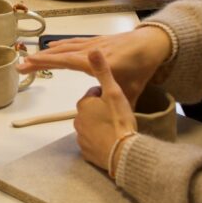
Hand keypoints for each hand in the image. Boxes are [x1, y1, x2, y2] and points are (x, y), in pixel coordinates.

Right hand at [18, 26, 171, 99]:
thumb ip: (115, 103)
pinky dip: (62, 45)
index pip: (64, 62)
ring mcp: (93, 44)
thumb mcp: (130, 90)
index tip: (27, 64)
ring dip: (48, 53)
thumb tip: (105, 116)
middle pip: (59, 54)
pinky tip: (54, 46)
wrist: (152, 44)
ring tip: (31, 58)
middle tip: (21, 65)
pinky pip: (74, 42)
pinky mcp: (97, 41)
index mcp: (94, 62)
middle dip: (39, 59)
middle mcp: (90, 51)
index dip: (44, 63)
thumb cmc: (141, 68)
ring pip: (65, 47)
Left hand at [74, 51, 138, 172]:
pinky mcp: (86, 152)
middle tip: (118, 115)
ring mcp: (81, 137)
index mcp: (84, 104)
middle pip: (92, 110)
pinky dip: (99, 140)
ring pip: (91, 126)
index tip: (116, 102)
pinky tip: (111, 140)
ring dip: (101, 125)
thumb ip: (102, 71)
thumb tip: (93, 50)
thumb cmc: (118, 121)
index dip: (106, 96)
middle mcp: (78, 120)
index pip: (94, 94)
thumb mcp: (114, 92)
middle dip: (102, 111)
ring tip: (116, 128)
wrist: (123, 152)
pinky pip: (92, 142)